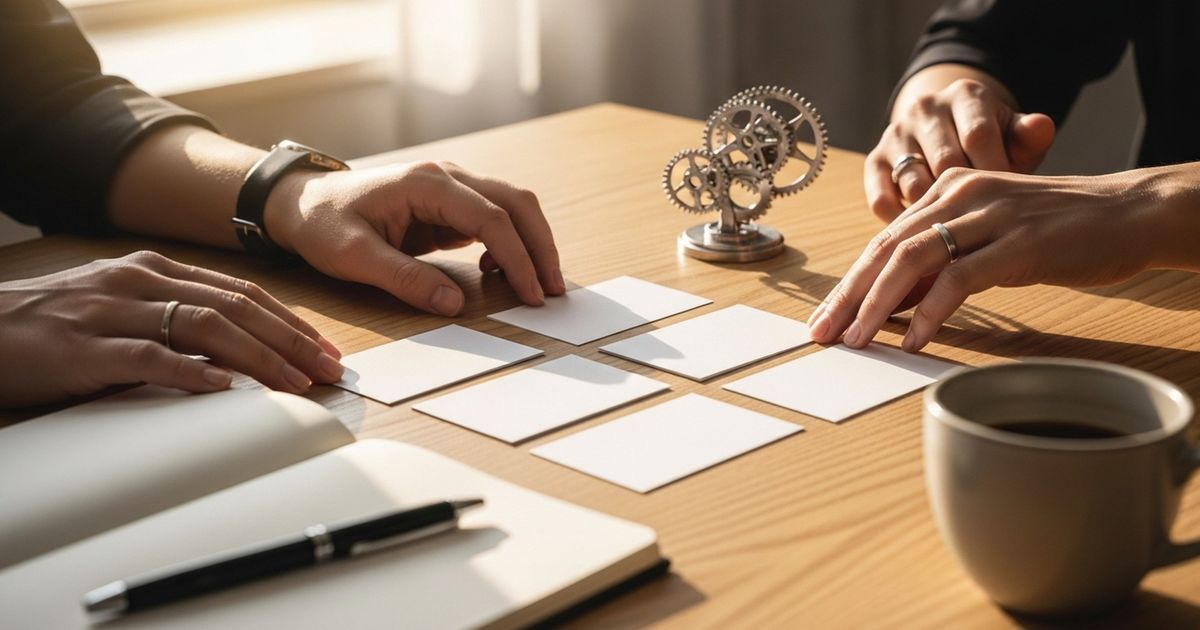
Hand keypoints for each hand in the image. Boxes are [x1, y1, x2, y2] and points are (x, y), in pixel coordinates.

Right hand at [0, 251, 342, 405]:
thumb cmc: (49, 325)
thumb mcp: (118, 309)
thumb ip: (170, 320)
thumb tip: (233, 352)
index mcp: (151, 270)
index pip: (239, 291)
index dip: (288, 320)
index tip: (323, 347)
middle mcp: (138, 282)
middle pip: (235, 307)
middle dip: (290, 340)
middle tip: (328, 370)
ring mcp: (111, 312)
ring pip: (203, 327)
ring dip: (258, 356)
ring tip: (293, 383)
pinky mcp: (83, 347)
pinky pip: (147, 356)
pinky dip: (191, 371)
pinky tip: (224, 387)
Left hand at [266, 161, 565, 315]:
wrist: (300, 202)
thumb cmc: (322, 223)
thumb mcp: (353, 257)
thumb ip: (404, 279)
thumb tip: (454, 306)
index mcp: (427, 183)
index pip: (491, 217)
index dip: (518, 257)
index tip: (532, 293)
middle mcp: (446, 176)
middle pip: (516, 203)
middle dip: (540, 246)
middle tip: (553, 290)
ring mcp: (450, 187)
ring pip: (511, 207)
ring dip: (531, 243)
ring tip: (540, 285)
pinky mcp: (448, 204)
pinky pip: (493, 219)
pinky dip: (508, 244)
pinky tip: (498, 273)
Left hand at [810, 168, 1161, 352]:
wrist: (1128, 213)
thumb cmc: (1057, 231)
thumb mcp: (987, 238)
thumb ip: (941, 262)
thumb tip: (891, 303)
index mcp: (948, 189)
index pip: (883, 240)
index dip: (848, 283)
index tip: (824, 320)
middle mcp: (961, 194)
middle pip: (885, 249)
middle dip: (848, 297)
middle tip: (822, 335)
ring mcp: (990, 216)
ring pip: (913, 259)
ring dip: (878, 306)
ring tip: (858, 341)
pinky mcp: (1019, 243)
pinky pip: (959, 279)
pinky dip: (931, 311)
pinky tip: (916, 339)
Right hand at [865, 74, 1055, 221]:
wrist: (950, 131)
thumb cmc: (993, 145)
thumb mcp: (1016, 137)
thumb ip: (1030, 136)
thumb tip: (1041, 127)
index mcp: (965, 96)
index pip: (977, 135)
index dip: (995, 174)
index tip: (1009, 205)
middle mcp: (926, 109)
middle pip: (944, 162)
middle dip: (967, 200)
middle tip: (986, 231)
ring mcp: (896, 134)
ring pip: (913, 184)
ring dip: (935, 217)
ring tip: (956, 241)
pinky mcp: (873, 161)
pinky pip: (881, 199)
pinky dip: (902, 223)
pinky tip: (925, 237)